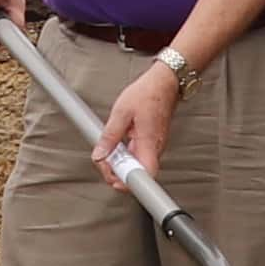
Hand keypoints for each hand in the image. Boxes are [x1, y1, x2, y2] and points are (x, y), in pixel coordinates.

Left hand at [95, 61, 179, 176]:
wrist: (164, 83)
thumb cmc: (148, 93)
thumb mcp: (121, 112)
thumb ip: (109, 136)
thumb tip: (99, 154)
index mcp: (149, 142)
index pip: (144, 175)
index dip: (127, 182)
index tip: (111, 175)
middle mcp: (155, 148)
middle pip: (137, 174)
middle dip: (116, 171)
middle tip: (103, 159)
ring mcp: (154, 147)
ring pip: (136, 166)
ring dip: (120, 163)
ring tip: (109, 149)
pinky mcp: (151, 143)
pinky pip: (138, 156)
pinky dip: (125, 155)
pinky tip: (117, 144)